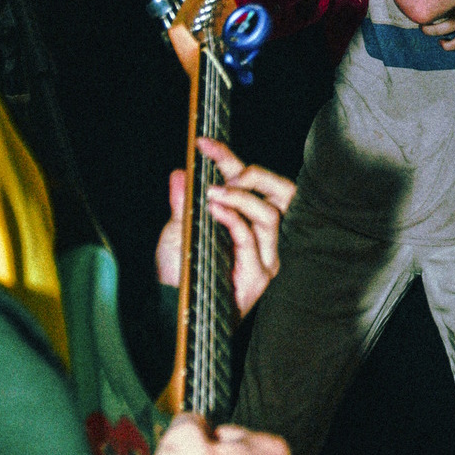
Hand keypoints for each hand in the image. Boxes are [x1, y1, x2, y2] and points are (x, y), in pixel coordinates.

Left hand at [156, 138, 294, 317]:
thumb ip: (183, 203)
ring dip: (241, 197)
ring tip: (213, 193)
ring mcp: (265, 257)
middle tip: (228, 167)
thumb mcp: (178, 231)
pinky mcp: (260, 275)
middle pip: (282, 193)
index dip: (231, 161)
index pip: (254, 185)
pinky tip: (216, 209)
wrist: (171, 311)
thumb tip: (180, 172)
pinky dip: (234, 219)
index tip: (204, 143)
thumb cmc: (179, 275)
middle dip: (256, 174)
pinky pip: (252, 238)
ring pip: (269, 214)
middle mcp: (264, 238)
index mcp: (248, 223)